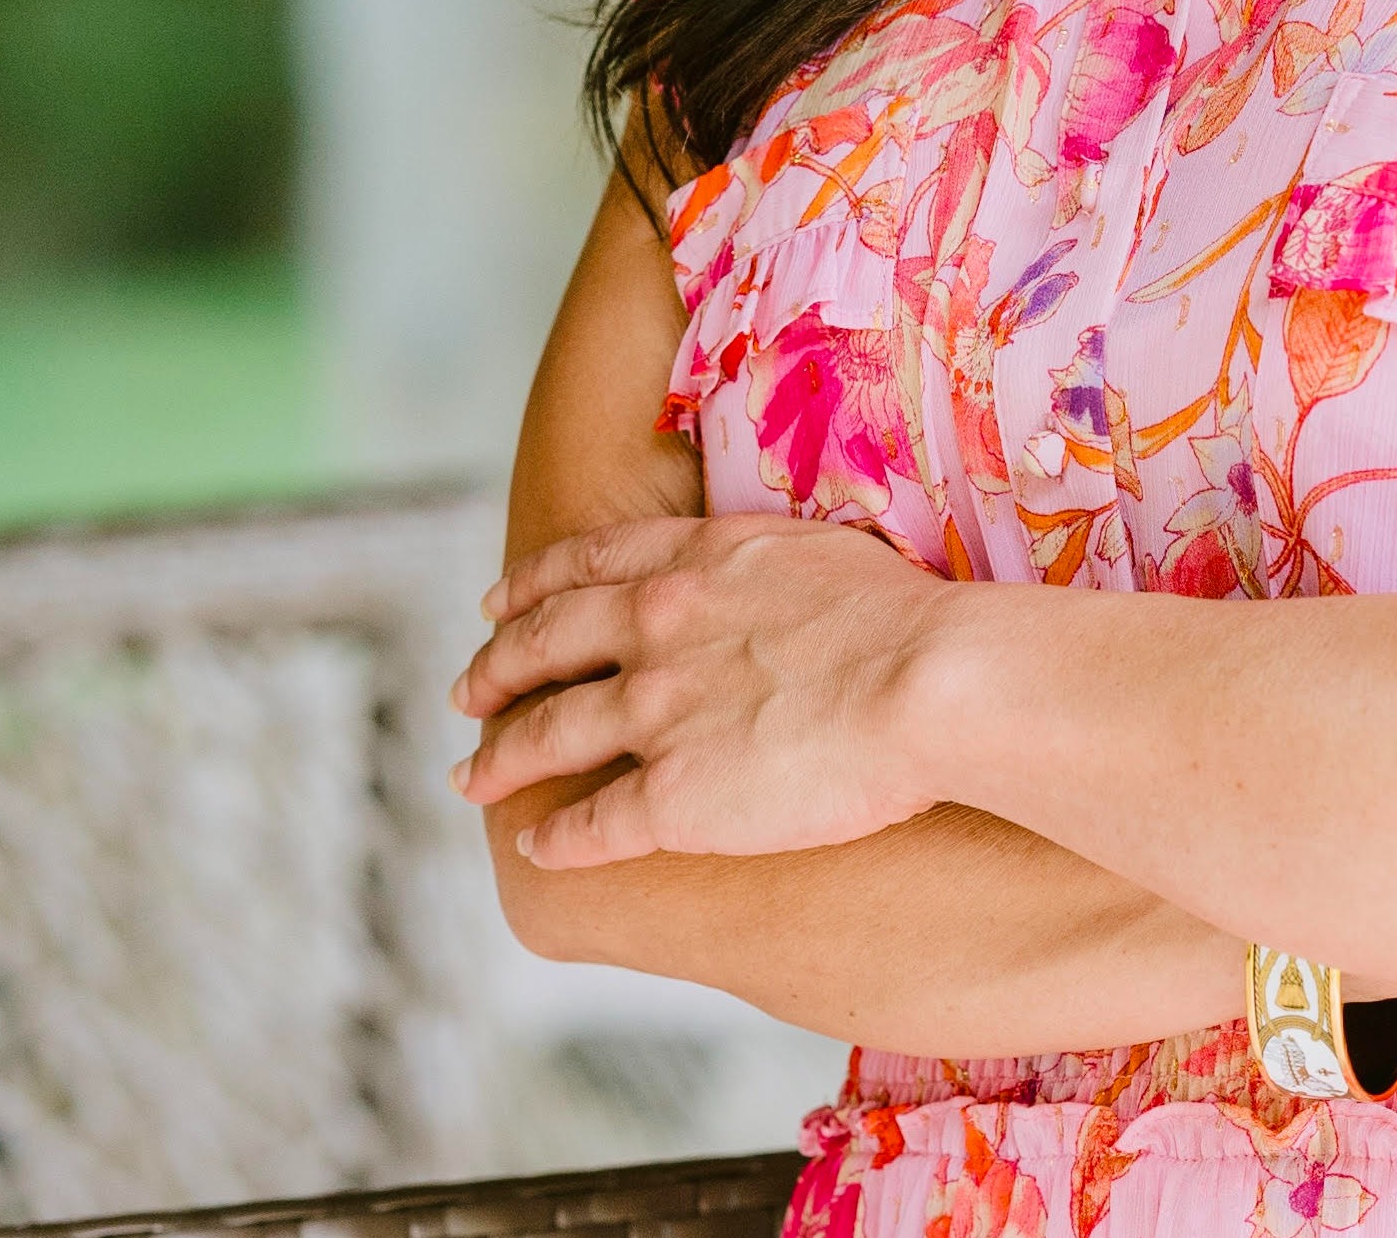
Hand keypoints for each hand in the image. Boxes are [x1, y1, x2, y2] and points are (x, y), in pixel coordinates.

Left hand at [450, 513, 944, 867]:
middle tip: (466, 689)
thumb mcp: (821, 552)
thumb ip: (767, 566)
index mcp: (698, 562)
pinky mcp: (671, 798)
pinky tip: (535, 844)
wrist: (930, 682)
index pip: (588, 566)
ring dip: (498, 756)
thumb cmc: (909, 617)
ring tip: (469, 776)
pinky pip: (589, 823)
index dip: (531, 587)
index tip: (498, 603)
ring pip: (547, 734)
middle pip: (545, 644)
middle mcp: (658, 627)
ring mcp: (657, 712)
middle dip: (496, 667)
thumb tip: (765, 572)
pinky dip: (552, 834)